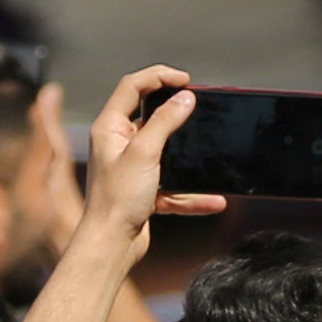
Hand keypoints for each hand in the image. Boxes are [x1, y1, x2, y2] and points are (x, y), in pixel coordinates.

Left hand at [83, 66, 214, 241]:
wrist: (111, 245)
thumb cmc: (116, 201)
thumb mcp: (144, 153)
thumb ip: (165, 122)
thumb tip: (184, 98)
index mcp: (109, 128)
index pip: (132, 87)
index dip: (158, 76)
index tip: (185, 79)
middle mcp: (117, 144)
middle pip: (150, 115)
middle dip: (175, 112)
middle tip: (197, 106)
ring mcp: (131, 167)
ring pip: (166, 151)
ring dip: (187, 155)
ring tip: (206, 152)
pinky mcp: (143, 190)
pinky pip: (173, 184)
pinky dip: (191, 193)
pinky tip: (212, 200)